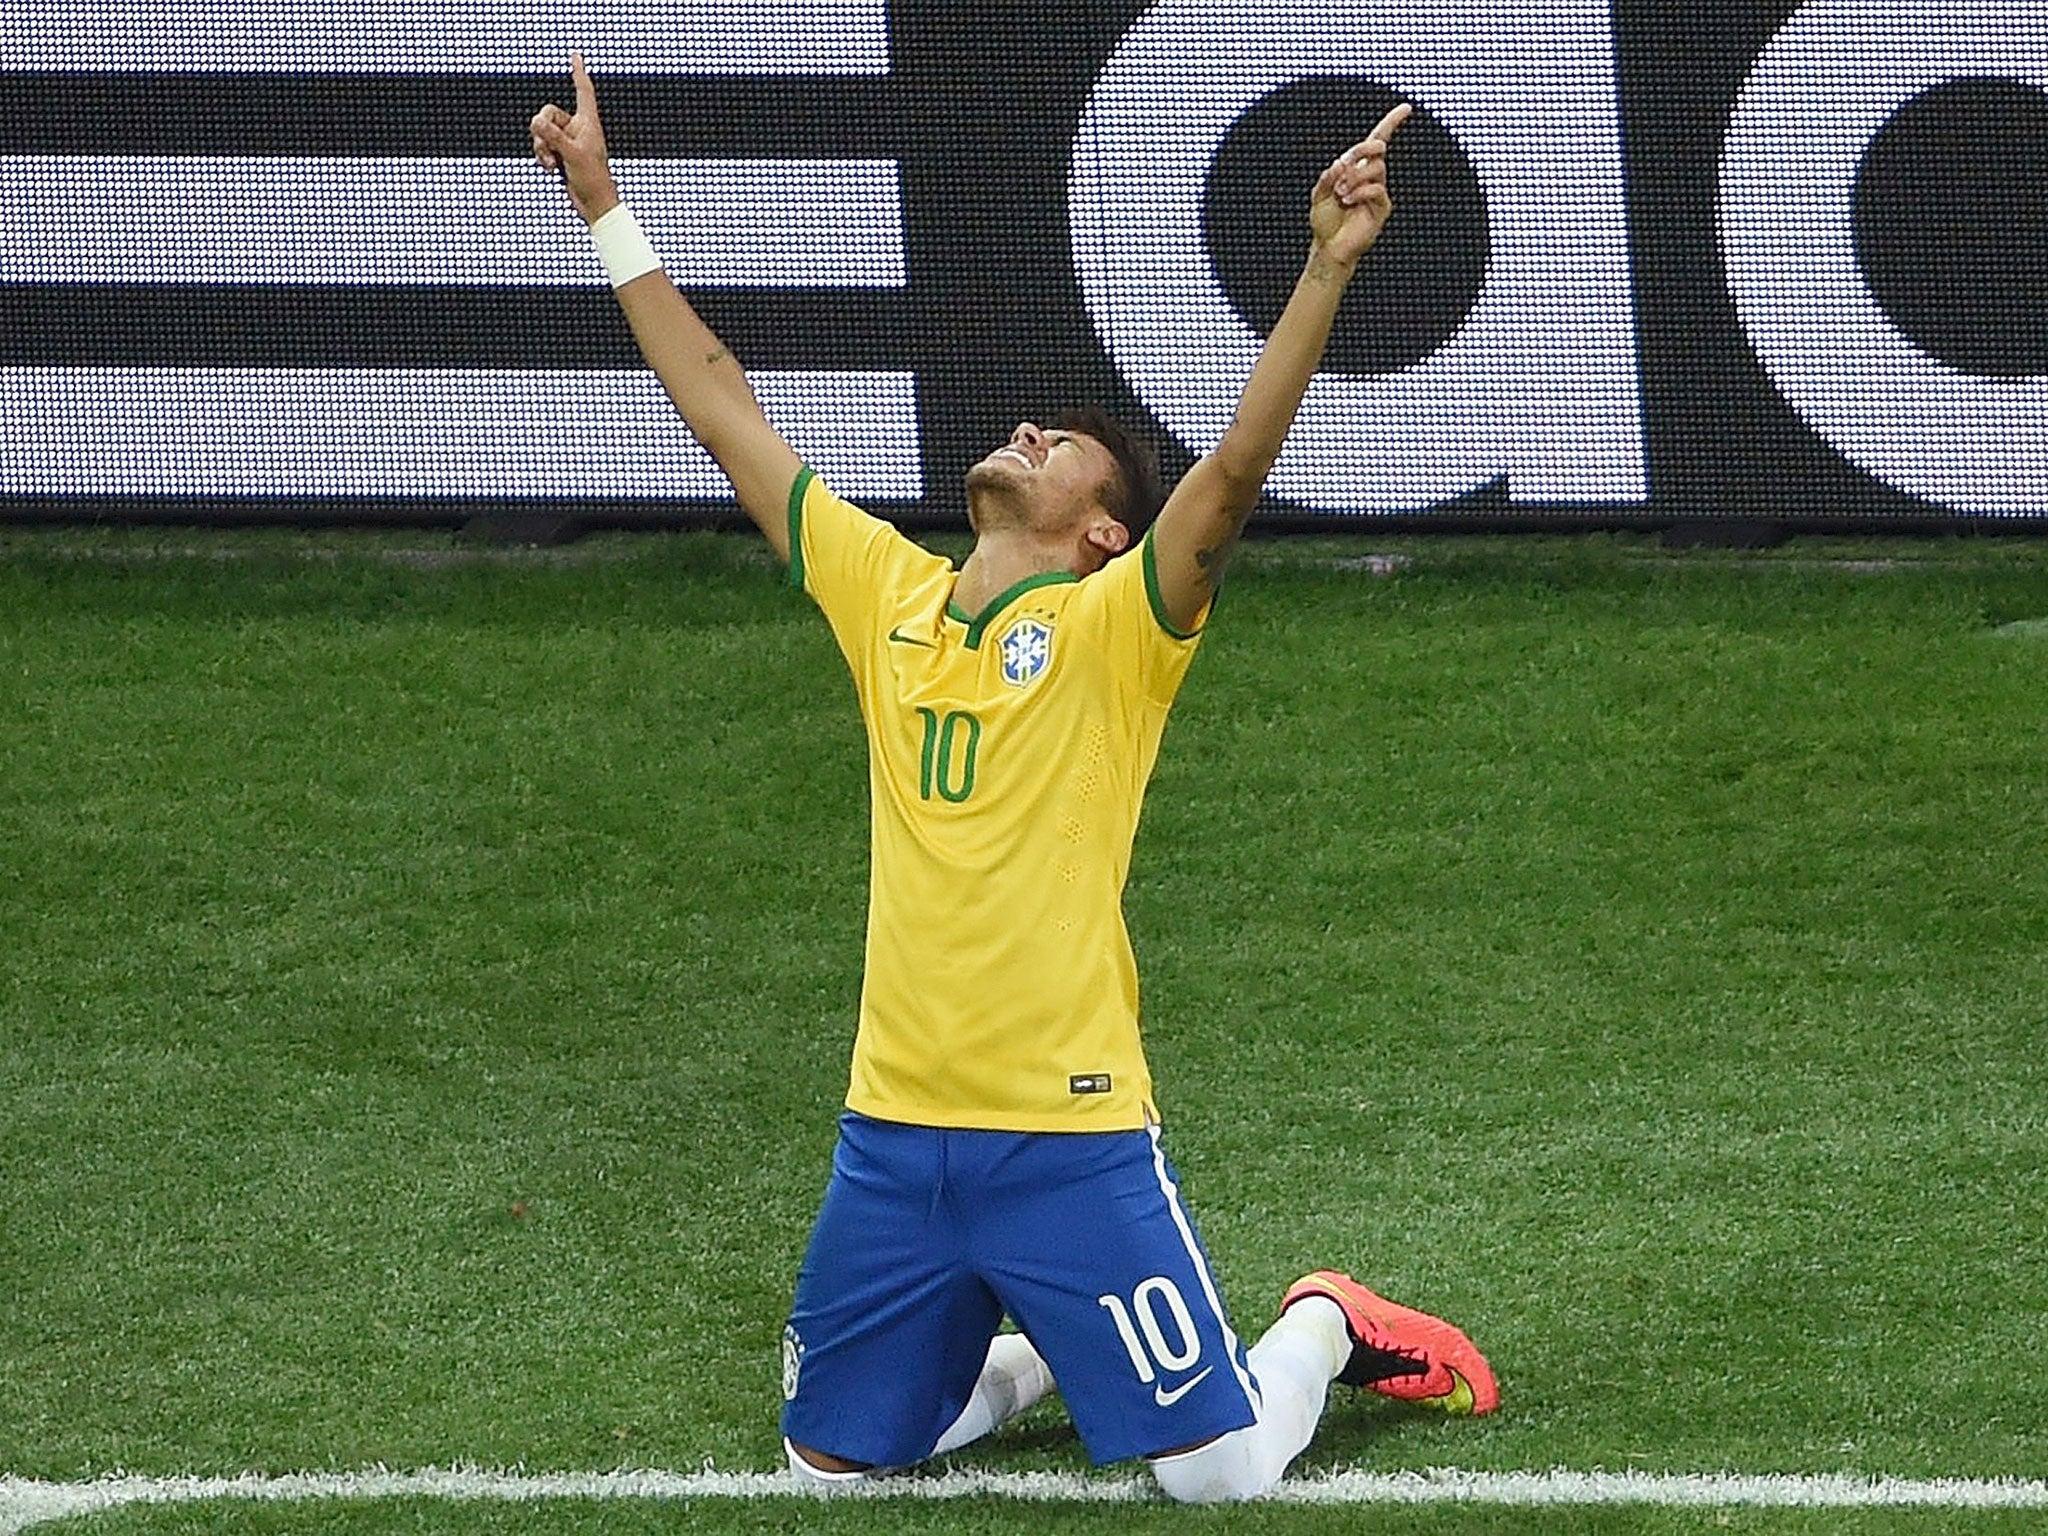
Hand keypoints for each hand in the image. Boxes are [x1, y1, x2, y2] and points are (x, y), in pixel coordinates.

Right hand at [530, 52, 620, 223]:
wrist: (594, 204)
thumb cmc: (592, 179)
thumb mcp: (571, 154)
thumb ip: (552, 136)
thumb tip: (535, 121)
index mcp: (588, 123)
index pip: (583, 91)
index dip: (579, 72)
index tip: (576, 55)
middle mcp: (578, 128)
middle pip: (549, 113)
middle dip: (542, 130)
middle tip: (548, 148)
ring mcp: (568, 141)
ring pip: (541, 131)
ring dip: (541, 147)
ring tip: (552, 163)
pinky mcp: (560, 154)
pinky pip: (542, 146)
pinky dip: (542, 156)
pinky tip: (551, 169)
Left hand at [1307, 103, 1411, 267]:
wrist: (1328, 248)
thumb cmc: (1325, 222)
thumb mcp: (1319, 194)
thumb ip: (1328, 176)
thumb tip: (1342, 162)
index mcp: (1356, 169)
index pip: (1377, 140)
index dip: (1391, 123)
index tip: (1406, 108)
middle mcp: (1370, 177)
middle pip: (1376, 147)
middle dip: (1361, 151)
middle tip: (1343, 168)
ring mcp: (1378, 191)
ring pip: (1376, 168)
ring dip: (1354, 178)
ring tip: (1341, 194)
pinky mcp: (1382, 207)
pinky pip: (1376, 189)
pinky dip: (1359, 192)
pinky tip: (1348, 201)